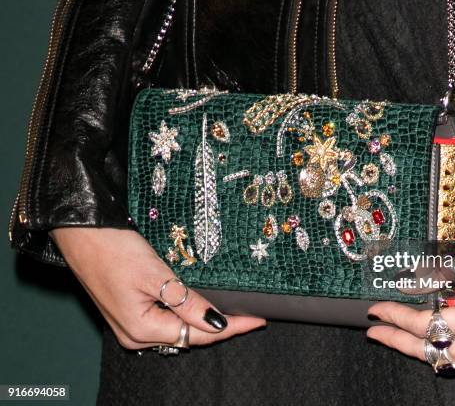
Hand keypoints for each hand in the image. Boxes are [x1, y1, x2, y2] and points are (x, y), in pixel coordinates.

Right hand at [52, 228, 265, 349]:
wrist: (81, 233)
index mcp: (141, 329)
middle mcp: (135, 335)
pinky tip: (201, 308)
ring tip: (234, 314)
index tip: (257, 321)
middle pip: (187, 337)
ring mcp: (129, 325)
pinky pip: (164, 321)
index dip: (231, 328)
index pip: (197, 335)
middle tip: (250, 316)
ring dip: (203, 323)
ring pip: (176, 330)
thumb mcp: (157, 276)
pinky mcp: (128, 312)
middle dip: (220, 328)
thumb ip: (187, 304)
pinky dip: (185, 316)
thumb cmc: (114, 250)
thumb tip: (217, 324)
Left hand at [366, 227, 454, 368]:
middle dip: (400, 342)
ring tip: (404, 340)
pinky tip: (445, 349)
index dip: (396, 317)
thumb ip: (438, 277)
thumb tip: (409, 283)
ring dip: (428, 352)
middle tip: (377, 333)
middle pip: (436, 351)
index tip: (377, 311)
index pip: (426, 325)